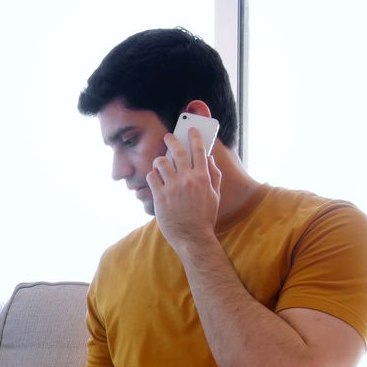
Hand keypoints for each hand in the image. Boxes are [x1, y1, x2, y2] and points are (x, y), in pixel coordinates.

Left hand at [146, 127, 222, 252]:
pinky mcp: (160, 196)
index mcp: (202, 178)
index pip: (199, 150)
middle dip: (172, 140)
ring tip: (160, 163)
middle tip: (168, 136)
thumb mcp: (215, 196)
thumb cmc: (204, 217)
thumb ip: (214, 175)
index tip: (190, 130)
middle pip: (177, 151)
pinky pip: (151, 177)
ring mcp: (172, 187)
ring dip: (160, 160)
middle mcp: (187, 179)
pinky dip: (152, 175)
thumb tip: (209, 159)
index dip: (194, 137)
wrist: (192, 237)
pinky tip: (155, 178)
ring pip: (161, 162)